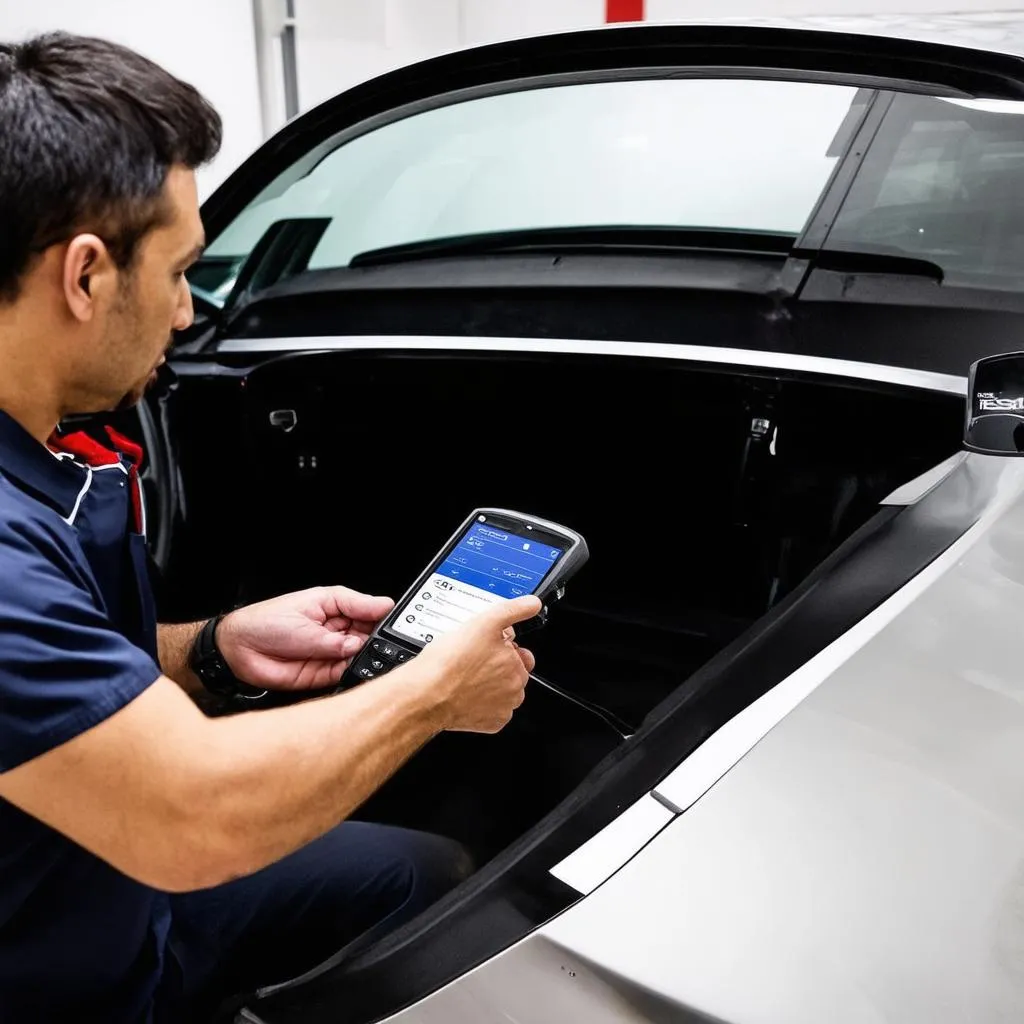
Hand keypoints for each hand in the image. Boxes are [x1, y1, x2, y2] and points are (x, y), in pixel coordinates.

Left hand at [217, 587, 394, 689]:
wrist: (237, 650)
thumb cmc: (264, 622)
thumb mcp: (303, 619)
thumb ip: (334, 636)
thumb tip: (361, 642)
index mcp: (334, 606)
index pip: (367, 608)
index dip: (381, 613)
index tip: (393, 619)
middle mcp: (336, 629)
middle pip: (369, 633)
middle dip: (378, 638)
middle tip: (381, 642)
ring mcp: (331, 651)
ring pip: (361, 655)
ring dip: (366, 658)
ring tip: (362, 657)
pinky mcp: (324, 673)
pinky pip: (346, 674)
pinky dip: (353, 674)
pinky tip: (352, 669)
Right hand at [412, 595, 540, 733]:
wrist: (427, 695)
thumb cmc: (449, 663)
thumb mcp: (483, 622)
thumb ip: (512, 611)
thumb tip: (532, 604)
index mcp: (516, 663)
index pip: (518, 652)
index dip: (500, 647)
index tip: (484, 648)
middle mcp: (515, 688)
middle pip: (511, 673)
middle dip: (496, 666)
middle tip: (472, 662)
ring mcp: (504, 708)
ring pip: (502, 692)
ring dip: (490, 685)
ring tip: (467, 677)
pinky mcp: (492, 724)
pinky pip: (492, 712)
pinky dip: (483, 705)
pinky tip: (467, 694)